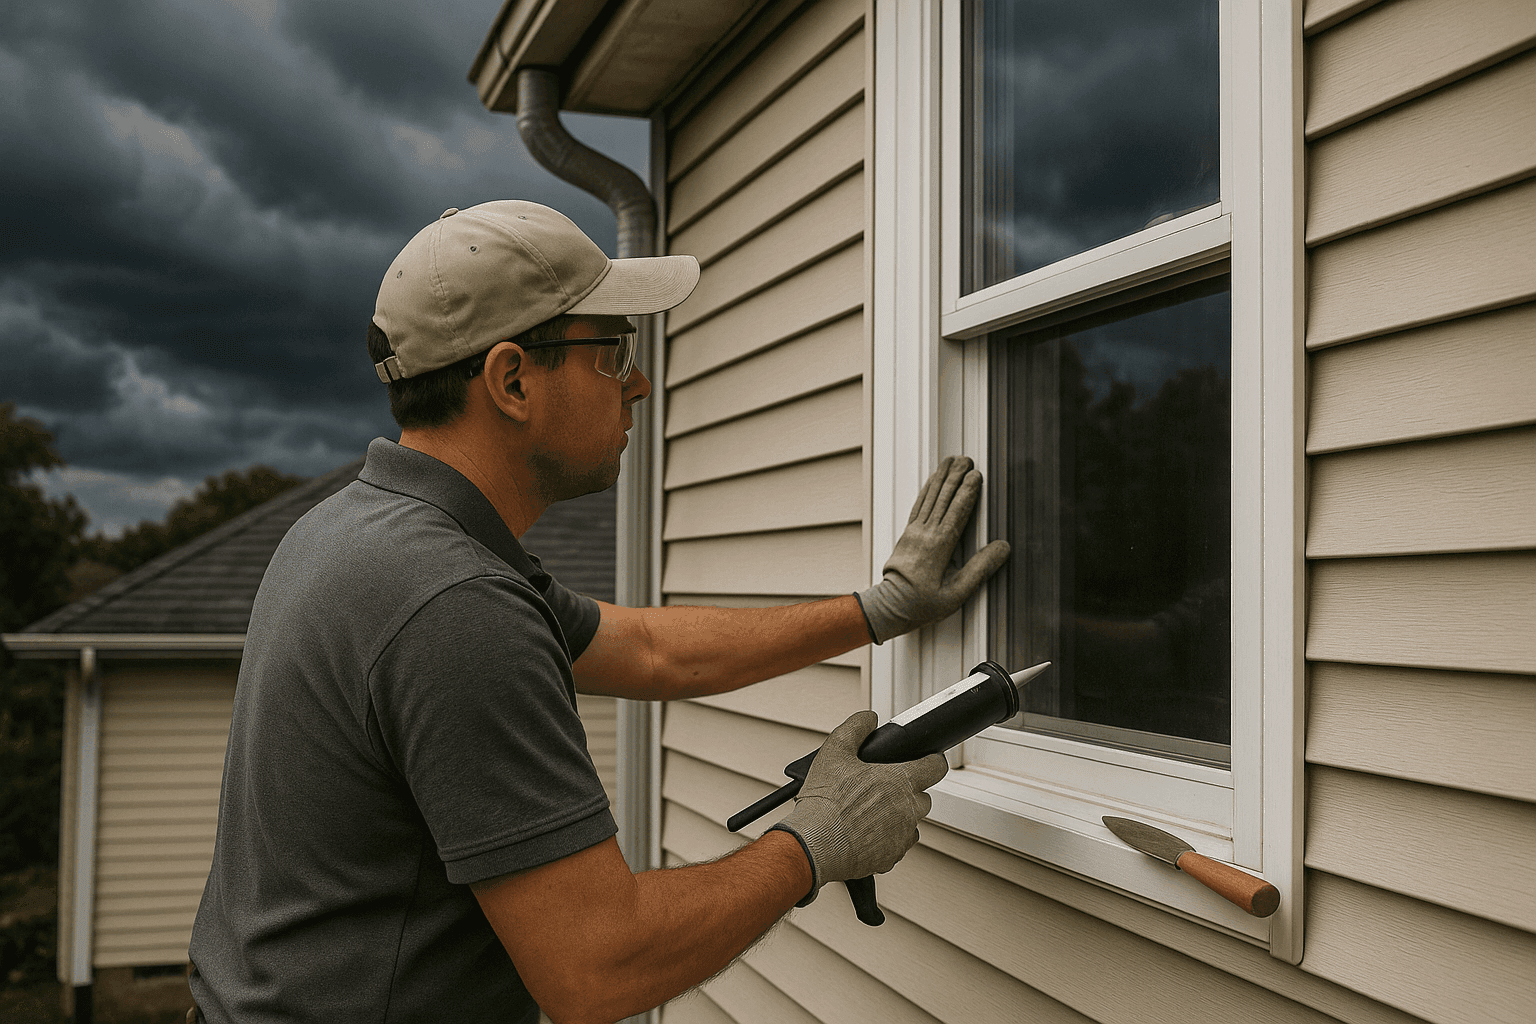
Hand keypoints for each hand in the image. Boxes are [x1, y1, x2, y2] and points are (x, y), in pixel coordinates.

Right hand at [769, 711, 947, 904]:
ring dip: (897, 817)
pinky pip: (896, 845)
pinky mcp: (892, 857)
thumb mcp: (834, 751)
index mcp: (900, 781)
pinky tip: (862, 833)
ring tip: (868, 814)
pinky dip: (885, 840)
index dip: (931, 761)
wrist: (814, 843)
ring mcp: (902, 836)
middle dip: (908, 792)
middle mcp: (908, 809)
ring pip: (910, 823)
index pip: (936, 766)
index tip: (925, 761)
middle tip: (881, 789)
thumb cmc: (825, 801)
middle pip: (924, 796)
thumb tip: (868, 718)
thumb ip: (855, 728)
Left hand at [855, 456, 1010, 643]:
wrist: (889, 607)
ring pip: (929, 498)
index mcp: (939, 547)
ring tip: (950, 461)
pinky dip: (927, 490)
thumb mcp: (956, 594)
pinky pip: (918, 505)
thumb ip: (980, 569)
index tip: (976, 475)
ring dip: (941, 478)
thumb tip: (1002, 548)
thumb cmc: (921, 605)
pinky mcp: (907, 534)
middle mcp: (925, 535)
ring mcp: (913, 532)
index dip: (968, 492)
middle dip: (955, 477)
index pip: (957, 512)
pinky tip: (932, 481)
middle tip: (966, 459)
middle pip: (943, 499)